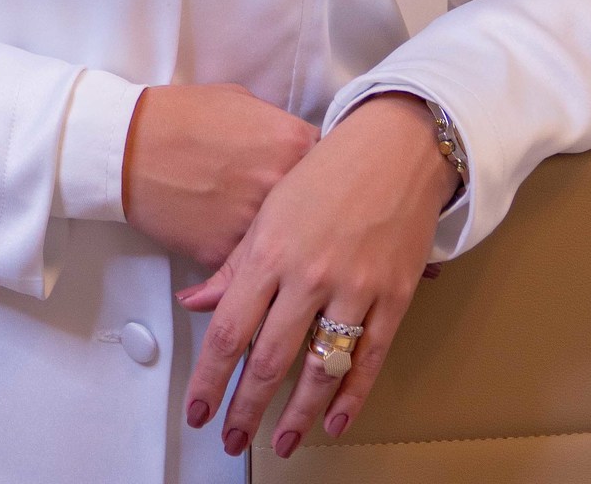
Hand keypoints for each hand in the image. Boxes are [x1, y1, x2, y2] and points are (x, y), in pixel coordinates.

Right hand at [122, 83, 318, 268]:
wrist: (128, 145)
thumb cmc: (180, 115)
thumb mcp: (241, 102)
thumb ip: (277, 128)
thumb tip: (293, 147)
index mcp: (292, 142)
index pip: (335, 168)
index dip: (329, 178)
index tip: (323, 186)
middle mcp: (282, 186)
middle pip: (319, 214)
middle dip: (313, 218)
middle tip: (307, 222)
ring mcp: (256, 224)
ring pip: (286, 249)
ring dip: (284, 251)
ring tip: (278, 250)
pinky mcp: (225, 255)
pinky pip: (248, 269)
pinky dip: (244, 267)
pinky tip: (239, 259)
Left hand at [175, 92, 456, 461]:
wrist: (395, 147)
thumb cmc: (326, 172)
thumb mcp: (269, 209)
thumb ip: (233, 263)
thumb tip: (194, 302)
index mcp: (271, 251)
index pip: (231, 331)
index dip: (211, 380)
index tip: (199, 411)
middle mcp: (310, 274)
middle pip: (270, 360)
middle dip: (247, 408)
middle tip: (233, 439)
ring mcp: (355, 287)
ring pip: (320, 369)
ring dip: (297, 416)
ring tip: (281, 442)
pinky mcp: (393, 296)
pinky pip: (371, 359)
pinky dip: (352, 397)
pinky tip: (334, 421)